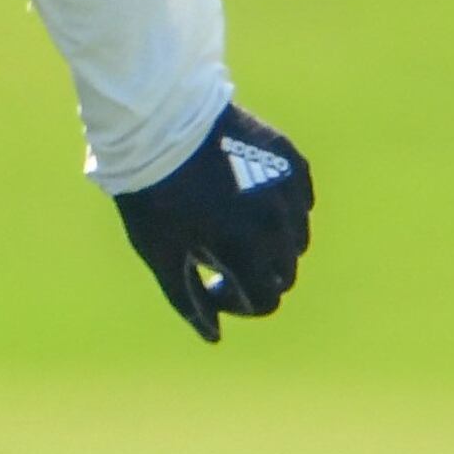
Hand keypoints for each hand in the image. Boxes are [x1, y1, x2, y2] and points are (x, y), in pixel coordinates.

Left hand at [112, 103, 313, 343]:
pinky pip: (300, 199)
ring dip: (271, 244)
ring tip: (233, 224)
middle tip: (219, 256)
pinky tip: (249, 198)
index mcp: (246, 249)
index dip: (237, 303)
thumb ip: (190, 300)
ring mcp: (289, 188)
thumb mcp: (162, 253)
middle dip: (255, 276)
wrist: (160, 118)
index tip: (211, 286)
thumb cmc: (154, 192)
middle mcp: (279, 222)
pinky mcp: (292, 159)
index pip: (265, 301)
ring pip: (297, 237)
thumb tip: (214, 336)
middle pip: (284, 273)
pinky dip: (282, 209)